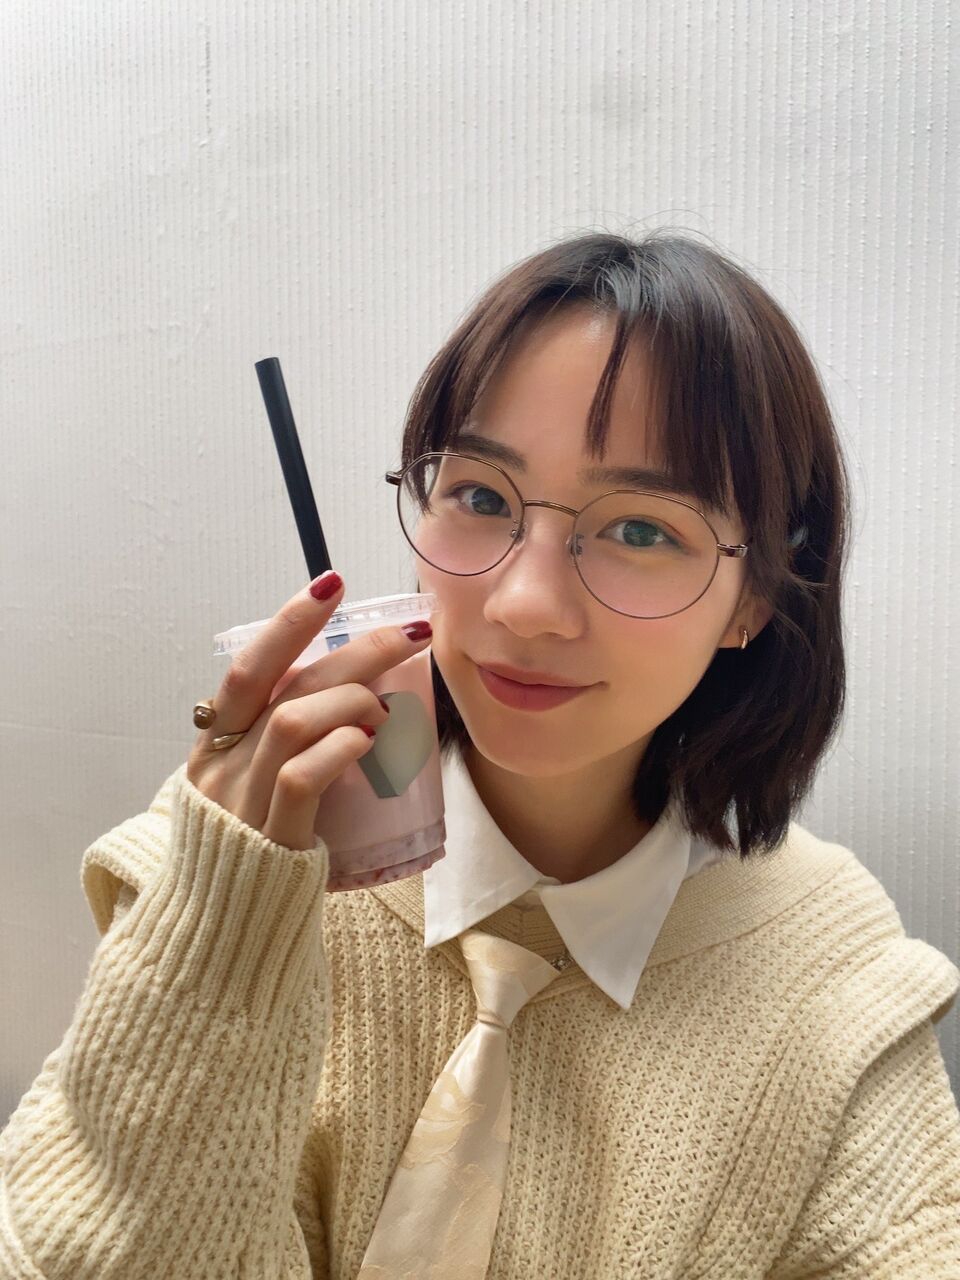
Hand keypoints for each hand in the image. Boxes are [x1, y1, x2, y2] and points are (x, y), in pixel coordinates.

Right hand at [186, 573, 432, 851]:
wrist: (223, 938)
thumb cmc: (255, 854)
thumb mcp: (256, 787)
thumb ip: (286, 744)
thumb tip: (355, 695)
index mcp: (215, 745)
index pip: (249, 667)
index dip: (290, 621)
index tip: (333, 584)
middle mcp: (221, 766)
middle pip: (282, 685)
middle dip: (353, 650)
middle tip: (409, 633)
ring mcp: (242, 803)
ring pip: (293, 722)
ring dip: (352, 702)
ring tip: (385, 712)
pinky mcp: (272, 841)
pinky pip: (302, 779)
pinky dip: (340, 750)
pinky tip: (367, 743)